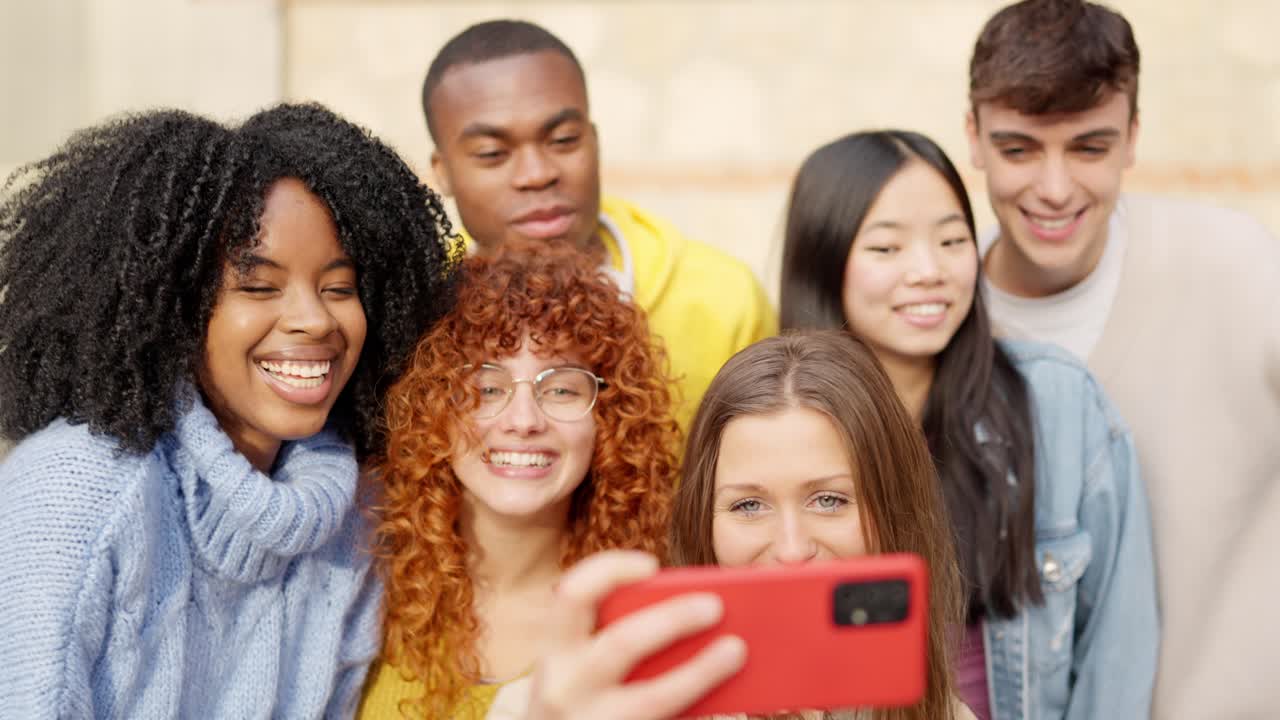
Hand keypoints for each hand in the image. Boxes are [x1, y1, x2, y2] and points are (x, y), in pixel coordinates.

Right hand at [516, 550, 745, 719]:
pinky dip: (700, 702)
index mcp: (555, 649)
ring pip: (655, 698)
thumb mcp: (579, 663)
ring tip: (737, 649)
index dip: (611, 571)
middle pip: (622, 644)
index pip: (573, 595)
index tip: (652, 565)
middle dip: (673, 620)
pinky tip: (735, 699)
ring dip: (702, 670)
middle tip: (716, 605)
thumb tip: (694, 610)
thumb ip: (614, 636)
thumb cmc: (583, 692)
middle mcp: (563, 685)